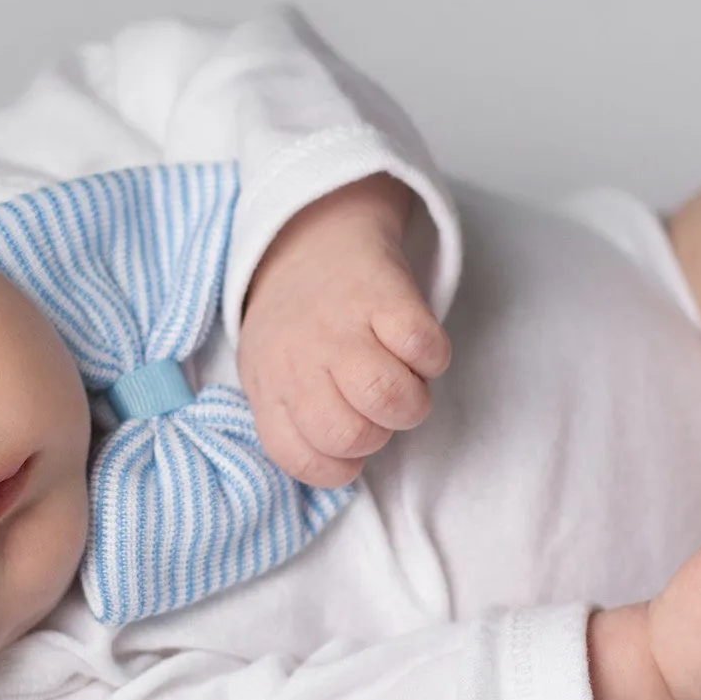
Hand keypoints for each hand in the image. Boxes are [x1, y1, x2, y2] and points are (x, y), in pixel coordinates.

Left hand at [238, 175, 451, 486]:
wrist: (307, 234)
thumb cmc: (295, 324)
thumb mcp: (269, 373)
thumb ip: (292, 422)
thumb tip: (342, 465)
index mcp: (269, 386)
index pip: (303, 460)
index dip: (340, 465)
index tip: (351, 442)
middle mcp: (299, 358)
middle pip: (350, 435)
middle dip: (379, 434)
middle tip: (376, 405)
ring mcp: (341, 326)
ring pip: (391, 398)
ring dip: (410, 402)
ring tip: (402, 378)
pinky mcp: (384, 295)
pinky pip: (425, 350)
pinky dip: (432, 357)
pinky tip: (414, 346)